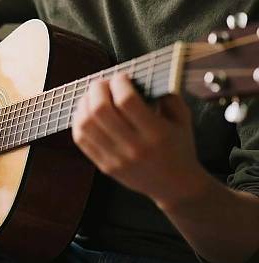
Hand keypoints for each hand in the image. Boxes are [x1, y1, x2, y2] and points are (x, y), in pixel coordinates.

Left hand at [71, 73, 206, 206]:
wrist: (176, 186)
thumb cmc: (179, 147)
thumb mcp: (183, 118)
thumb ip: (167, 94)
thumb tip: (142, 76)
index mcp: (156, 134)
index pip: (127, 101)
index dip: (119, 82)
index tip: (122, 77)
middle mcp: (134, 148)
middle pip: (100, 110)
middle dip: (97, 89)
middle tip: (103, 83)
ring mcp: (116, 159)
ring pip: (86, 124)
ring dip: (85, 103)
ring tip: (92, 96)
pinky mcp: (104, 167)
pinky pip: (81, 140)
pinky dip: (79, 120)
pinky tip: (86, 112)